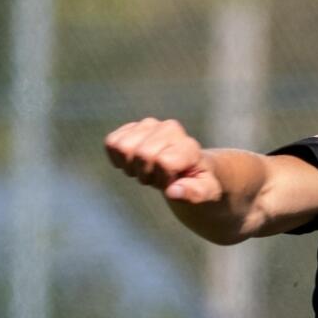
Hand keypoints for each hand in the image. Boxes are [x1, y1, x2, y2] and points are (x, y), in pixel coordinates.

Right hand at [105, 118, 221, 204]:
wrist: (187, 165)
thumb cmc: (198, 180)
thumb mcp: (206, 191)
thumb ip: (195, 193)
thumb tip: (173, 192)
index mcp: (189, 146)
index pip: (163, 162)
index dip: (163, 180)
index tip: (172, 182)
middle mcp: (169, 128)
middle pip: (141, 155)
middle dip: (146, 175)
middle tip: (157, 177)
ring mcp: (149, 125)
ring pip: (123, 147)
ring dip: (130, 166)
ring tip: (146, 169)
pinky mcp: (131, 127)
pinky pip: (111, 142)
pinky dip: (117, 158)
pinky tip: (133, 162)